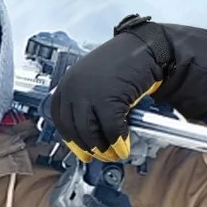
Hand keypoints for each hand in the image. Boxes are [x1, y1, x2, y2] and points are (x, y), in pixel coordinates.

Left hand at [52, 15, 206, 164]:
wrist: (145, 49)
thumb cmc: (120, 66)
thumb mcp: (92, 82)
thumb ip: (84, 103)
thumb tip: (85, 135)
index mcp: (65, 86)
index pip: (61, 121)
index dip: (72, 141)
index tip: (81, 152)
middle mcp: (72, 90)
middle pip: (75, 130)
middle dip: (89, 148)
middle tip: (100, 157)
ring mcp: (88, 95)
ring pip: (91, 132)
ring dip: (104, 148)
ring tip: (113, 155)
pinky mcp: (108, 100)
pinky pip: (111, 128)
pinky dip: (118, 141)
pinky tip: (124, 147)